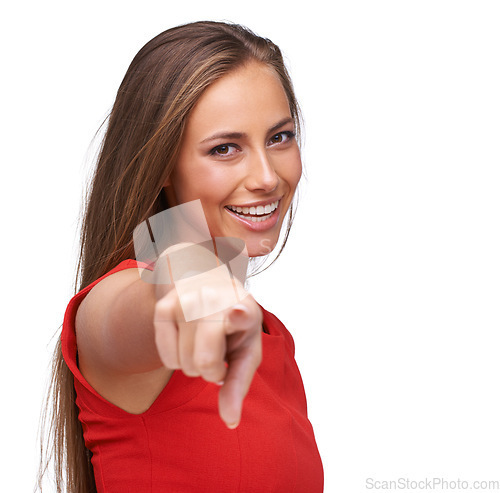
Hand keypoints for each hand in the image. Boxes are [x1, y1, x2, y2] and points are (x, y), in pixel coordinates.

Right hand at [153, 275, 262, 428]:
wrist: (205, 284)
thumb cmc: (232, 324)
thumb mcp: (245, 350)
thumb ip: (238, 384)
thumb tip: (231, 421)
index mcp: (245, 307)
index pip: (240, 313)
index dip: (238, 315)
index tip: (237, 312)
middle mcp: (214, 300)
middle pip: (205, 362)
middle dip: (212, 371)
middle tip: (218, 352)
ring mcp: (186, 301)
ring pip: (184, 364)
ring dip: (194, 365)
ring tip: (203, 342)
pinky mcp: (163, 307)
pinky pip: (166, 359)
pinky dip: (177, 360)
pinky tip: (187, 340)